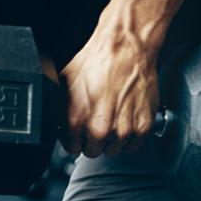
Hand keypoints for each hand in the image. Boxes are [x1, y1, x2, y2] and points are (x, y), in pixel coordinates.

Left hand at [59, 28, 159, 157]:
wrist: (125, 49)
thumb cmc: (97, 61)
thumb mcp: (65, 84)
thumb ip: (61, 109)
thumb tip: (58, 120)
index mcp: (76, 121)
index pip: (72, 148)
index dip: (75, 138)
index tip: (79, 132)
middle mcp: (100, 130)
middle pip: (93, 151)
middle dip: (92, 139)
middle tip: (97, 121)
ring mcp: (123, 130)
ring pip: (114, 150)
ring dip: (112, 138)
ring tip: (112, 117)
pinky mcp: (142, 127)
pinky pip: (133, 145)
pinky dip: (130, 136)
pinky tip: (125, 120)